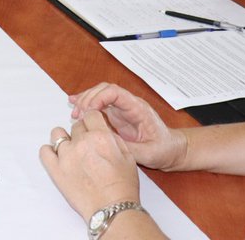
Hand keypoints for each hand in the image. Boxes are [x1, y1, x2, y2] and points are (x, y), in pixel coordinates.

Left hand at [39, 111, 140, 218]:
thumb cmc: (123, 187)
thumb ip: (113, 138)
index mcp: (101, 136)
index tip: (92, 128)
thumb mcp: (127, 156)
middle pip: (76, 126)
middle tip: (87, 149)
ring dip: (64, 139)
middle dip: (82, 134)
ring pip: (57, 134)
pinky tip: (58, 158)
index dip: (92, 121)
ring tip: (72, 152)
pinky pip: (44, 151)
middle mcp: (82, 143)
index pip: (90, 114)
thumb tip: (102, 129)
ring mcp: (66, 156)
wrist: (112, 209)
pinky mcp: (56, 170)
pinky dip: (49, 152)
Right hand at [69, 83, 186, 170]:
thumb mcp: (148, 154)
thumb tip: (106, 144)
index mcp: (138, 108)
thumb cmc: (163, 150)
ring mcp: (121, 110)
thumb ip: (128, 149)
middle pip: (103, 90)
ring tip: (73, 114)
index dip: (98, 98)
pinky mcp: (116, 116)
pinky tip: (74, 106)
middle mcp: (128, 105)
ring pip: (99, 95)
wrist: (171, 150)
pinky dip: (86, 105)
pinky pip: (99, 105)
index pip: (115, 92)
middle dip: (87, 99)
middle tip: (77, 115)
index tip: (88, 112)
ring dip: (84, 101)